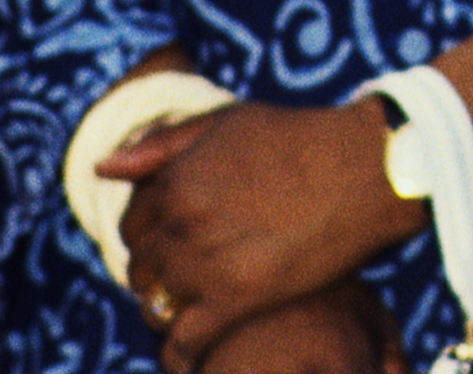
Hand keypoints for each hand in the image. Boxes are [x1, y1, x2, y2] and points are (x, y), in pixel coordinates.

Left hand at [103, 98, 415, 373]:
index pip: (132, 223)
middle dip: (156, 273)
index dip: (150, 233)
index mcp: (176, 179)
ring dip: (168, 310)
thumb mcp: (229, 123)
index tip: (173, 241)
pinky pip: (185, 342)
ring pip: (157, 304)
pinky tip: (188, 356)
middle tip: (186, 277)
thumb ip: (161, 145)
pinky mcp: (238, 299)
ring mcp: (206, 263)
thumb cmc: (303, 139)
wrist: (372, 168)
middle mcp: (181, 222)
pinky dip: (181, 354)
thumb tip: (101, 167)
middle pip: (141, 266)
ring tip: (193, 309)